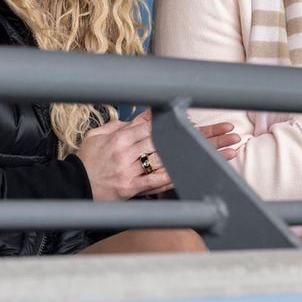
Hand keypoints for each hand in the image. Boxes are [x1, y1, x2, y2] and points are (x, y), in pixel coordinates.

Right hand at [74, 110, 238, 200]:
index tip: (209, 117)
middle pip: (173, 138)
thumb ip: (121, 124)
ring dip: (201, 153)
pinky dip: (180, 174)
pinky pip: (158, 180)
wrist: (71, 186)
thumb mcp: (98, 135)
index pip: (160, 123)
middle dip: (204, 134)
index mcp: (123, 135)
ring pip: (172, 157)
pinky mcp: (132, 187)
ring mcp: (131, 169)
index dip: (187, 119)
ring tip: (227, 150)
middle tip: (230, 131)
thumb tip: (142, 114)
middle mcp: (128, 149)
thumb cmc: (85, 161)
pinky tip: (199, 171)